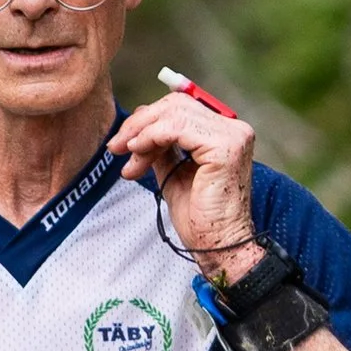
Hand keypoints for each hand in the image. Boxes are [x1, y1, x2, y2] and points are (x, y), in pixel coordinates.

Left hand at [109, 87, 262, 280]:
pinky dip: (151, 137)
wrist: (217, 246)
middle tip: (116, 146)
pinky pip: (177, 128)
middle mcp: (234, 129)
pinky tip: (137, 152)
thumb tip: (140, 127)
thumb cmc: (199, 218)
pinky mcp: (225, 146)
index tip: (123, 142)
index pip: (182, 107)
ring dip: (142, 133)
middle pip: (177, 105)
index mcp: (224, 133)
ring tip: (126, 156)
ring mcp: (233, 135)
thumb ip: (162, 147)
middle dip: (140, 123)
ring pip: (174, 113)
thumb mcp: (173, 172)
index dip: (148, 119)